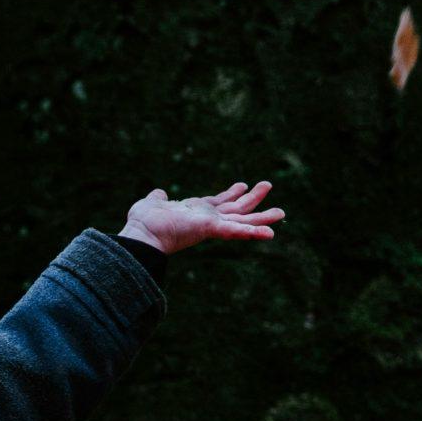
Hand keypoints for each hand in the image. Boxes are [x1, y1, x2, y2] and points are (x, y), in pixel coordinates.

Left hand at [121, 180, 283, 254]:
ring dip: (261, 217)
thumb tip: (158, 193)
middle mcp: (207, 219)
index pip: (218, 202)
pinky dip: (254, 233)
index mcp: (196, 212)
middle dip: (252, 198)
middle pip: (235, 209)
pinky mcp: (212, 229)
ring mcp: (211, 225)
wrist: (141, 235)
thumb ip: (158, 198)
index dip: (231, 194)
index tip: (242, 185)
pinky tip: (271, 233)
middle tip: (268, 185)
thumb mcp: (152, 202)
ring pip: (242, 220)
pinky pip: (237, 231)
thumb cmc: (143, 222)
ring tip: (281, 212)